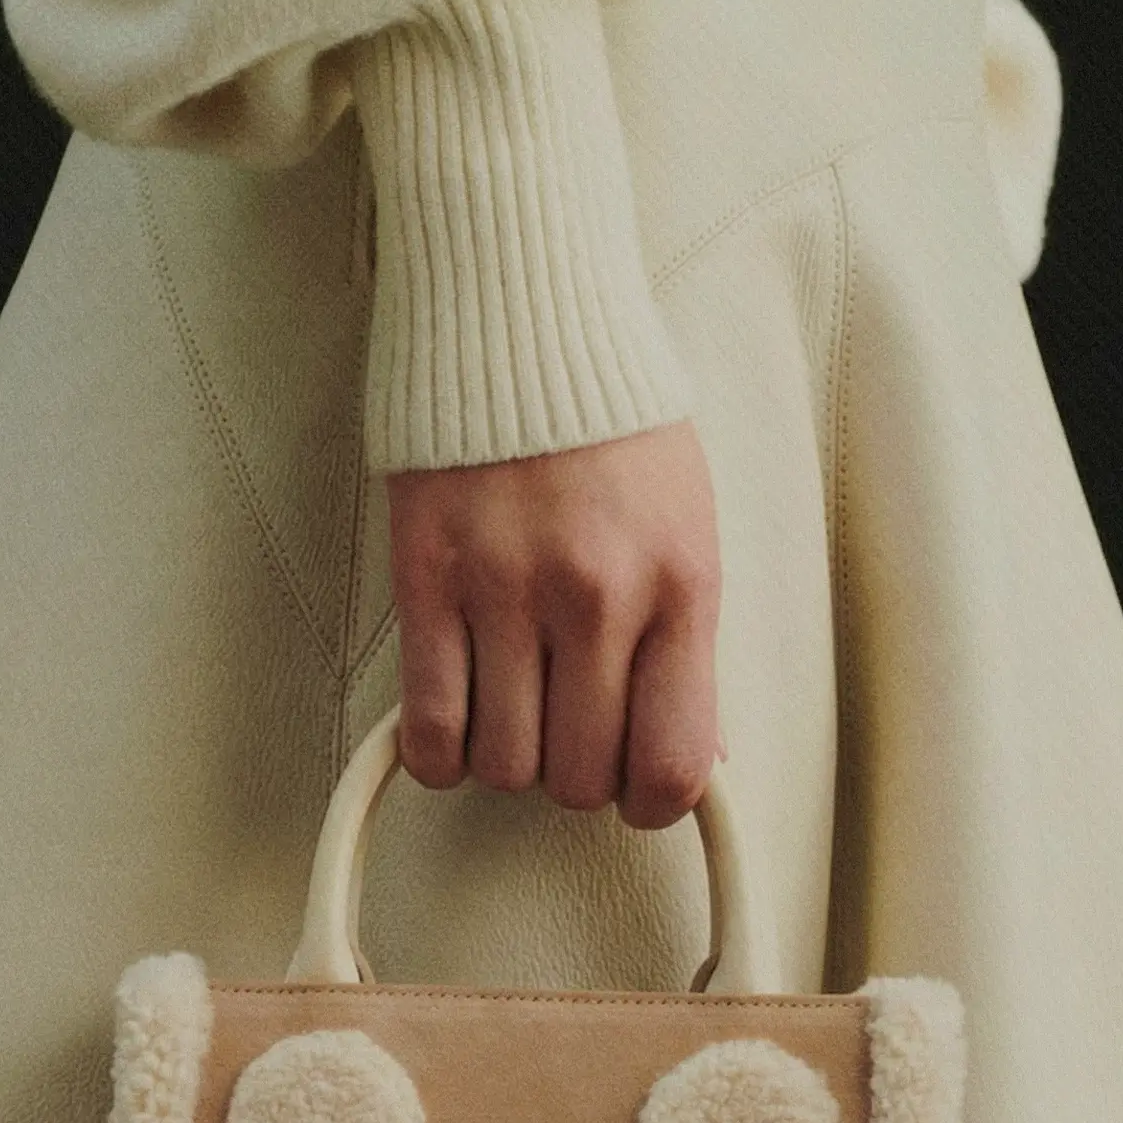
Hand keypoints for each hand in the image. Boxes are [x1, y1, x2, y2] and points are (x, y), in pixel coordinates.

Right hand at [384, 420, 725, 829]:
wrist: (522, 319)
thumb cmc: (616, 433)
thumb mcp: (690, 531)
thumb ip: (691, 649)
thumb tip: (694, 762)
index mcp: (680, 586)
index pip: (673, 765)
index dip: (650, 802)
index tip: (632, 785)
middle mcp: (597, 596)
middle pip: (580, 779)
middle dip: (574, 777)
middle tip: (566, 731)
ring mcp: (507, 591)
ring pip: (504, 765)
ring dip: (507, 759)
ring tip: (512, 710)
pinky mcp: (428, 582)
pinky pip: (432, 727)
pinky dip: (440, 753)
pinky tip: (454, 721)